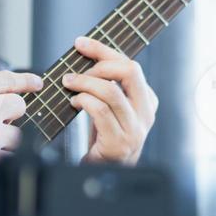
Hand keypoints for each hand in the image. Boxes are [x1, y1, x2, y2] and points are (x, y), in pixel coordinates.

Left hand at [61, 36, 157, 164]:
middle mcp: (146, 113)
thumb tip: (85, 57)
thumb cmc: (105, 137)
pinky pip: (100, 111)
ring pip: (111, 90)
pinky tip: (74, 102)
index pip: (129, 65)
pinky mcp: (119, 142)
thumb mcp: (112, 107)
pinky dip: (83, 101)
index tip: (81, 43)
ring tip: (69, 84)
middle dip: (98, 63)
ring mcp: (135, 128)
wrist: (105, 172)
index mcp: (146, 100)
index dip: (103, 50)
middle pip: (130, 71)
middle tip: (76, 70)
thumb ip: (108, 85)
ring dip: (84, 83)